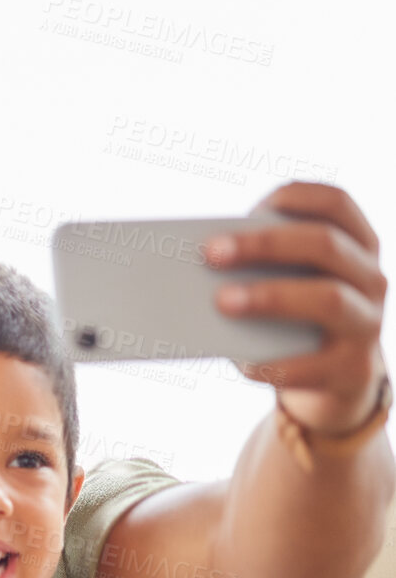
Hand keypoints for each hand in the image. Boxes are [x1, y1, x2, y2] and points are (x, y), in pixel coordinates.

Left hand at [210, 182, 386, 433]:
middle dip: (266, 244)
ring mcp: (367, 323)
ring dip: (271, 297)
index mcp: (355, 245)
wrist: (333, 380)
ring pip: (329, 299)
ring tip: (221, 302)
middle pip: (325, 245)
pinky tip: (242, 362)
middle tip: (211, 253)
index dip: (296, 197)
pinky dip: (273, 363)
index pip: (336, 203)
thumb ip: (264, 267)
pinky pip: (311, 365)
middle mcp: (371, 278)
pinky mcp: (351, 369)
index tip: (251, 207)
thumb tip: (205, 261)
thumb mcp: (289, 284)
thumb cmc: (296, 318)